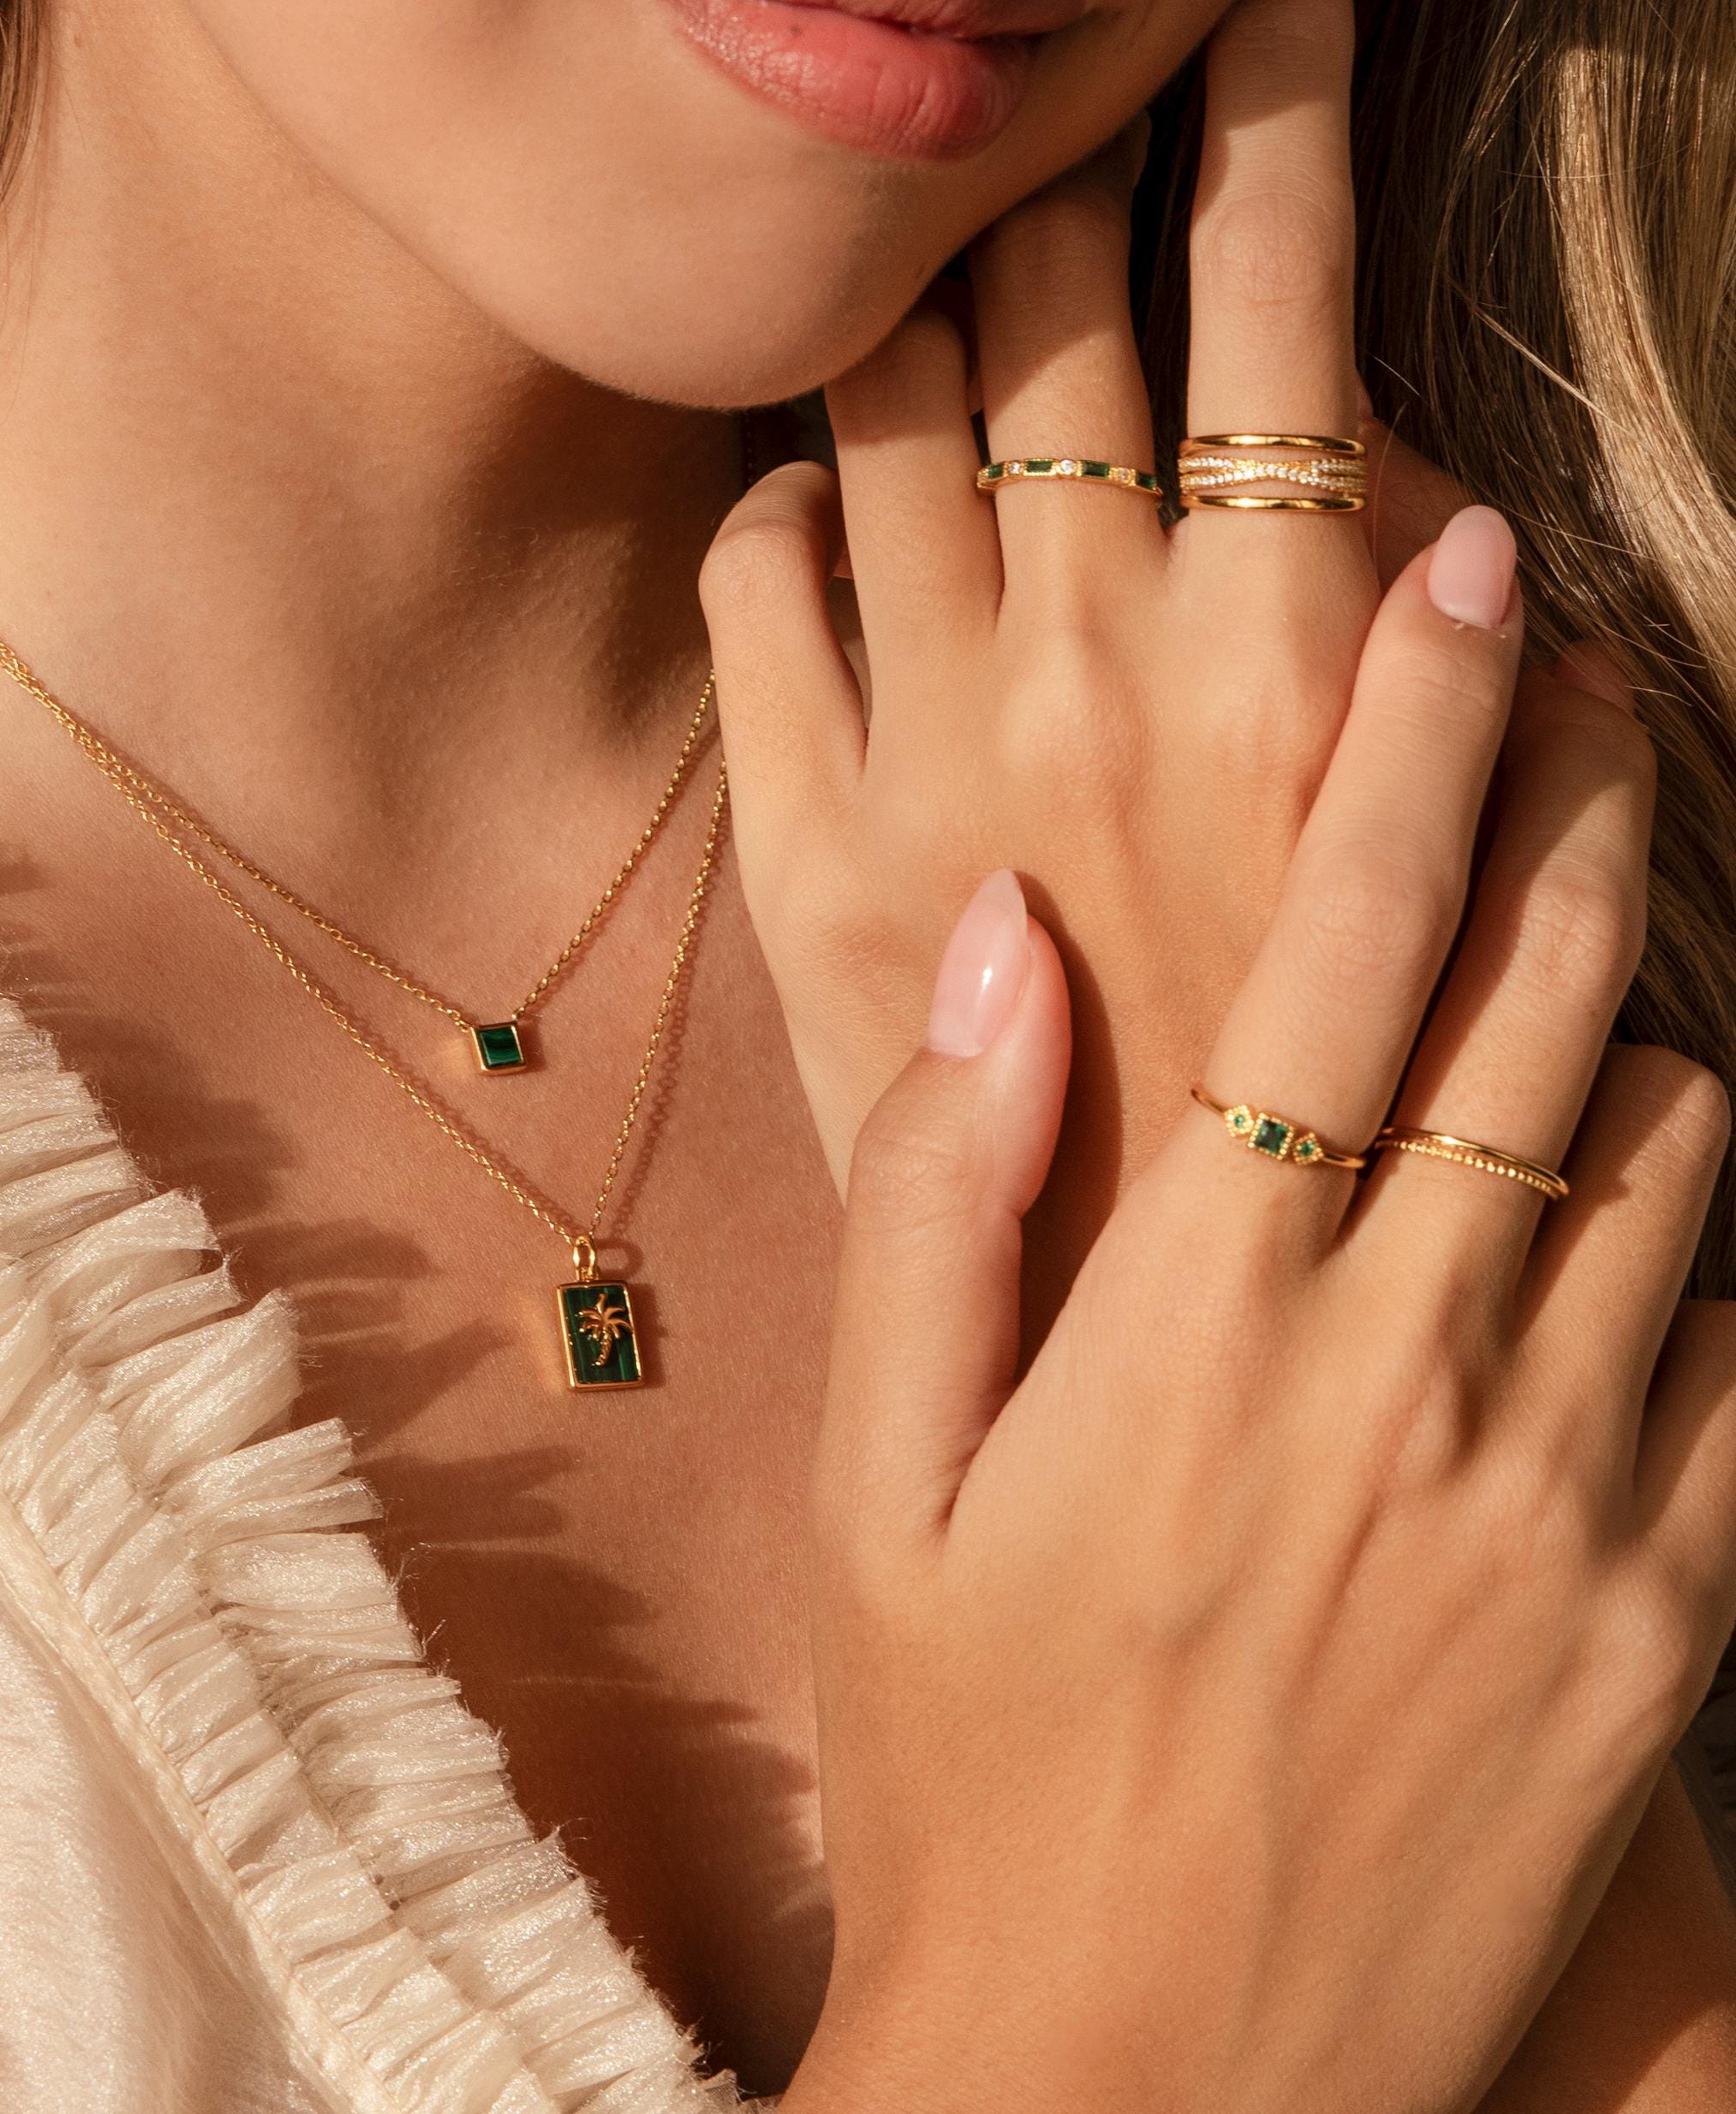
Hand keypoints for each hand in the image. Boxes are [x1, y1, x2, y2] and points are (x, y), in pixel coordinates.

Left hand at [703, 0, 1385, 1336]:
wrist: (1164, 1347)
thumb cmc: (1348, 1106)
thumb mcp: (1488, 865)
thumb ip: (1448, 661)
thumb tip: (1416, 505)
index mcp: (1293, 645)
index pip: (1283, 272)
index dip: (1271, 83)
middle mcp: (1091, 657)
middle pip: (1051, 288)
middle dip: (1056, 137)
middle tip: (1050, 61)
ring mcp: (922, 739)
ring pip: (875, 401)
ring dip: (894, 281)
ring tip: (908, 218)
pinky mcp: (799, 841)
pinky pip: (748, 580)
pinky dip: (772, 500)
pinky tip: (808, 485)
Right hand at [786, 532, 1735, 2113]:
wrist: (1146, 2088)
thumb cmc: (970, 1754)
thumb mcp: (881, 1478)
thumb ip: (939, 1194)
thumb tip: (989, 944)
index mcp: (1194, 1315)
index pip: (1341, 948)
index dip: (1416, 736)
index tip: (1462, 570)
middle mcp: (1404, 1373)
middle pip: (1552, 1000)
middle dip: (1584, 788)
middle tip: (1588, 652)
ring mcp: (1564, 1499)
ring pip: (1680, 1149)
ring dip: (1649, 995)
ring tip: (1605, 903)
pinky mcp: (1667, 1620)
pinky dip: (1712, 1221)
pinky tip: (1646, 1180)